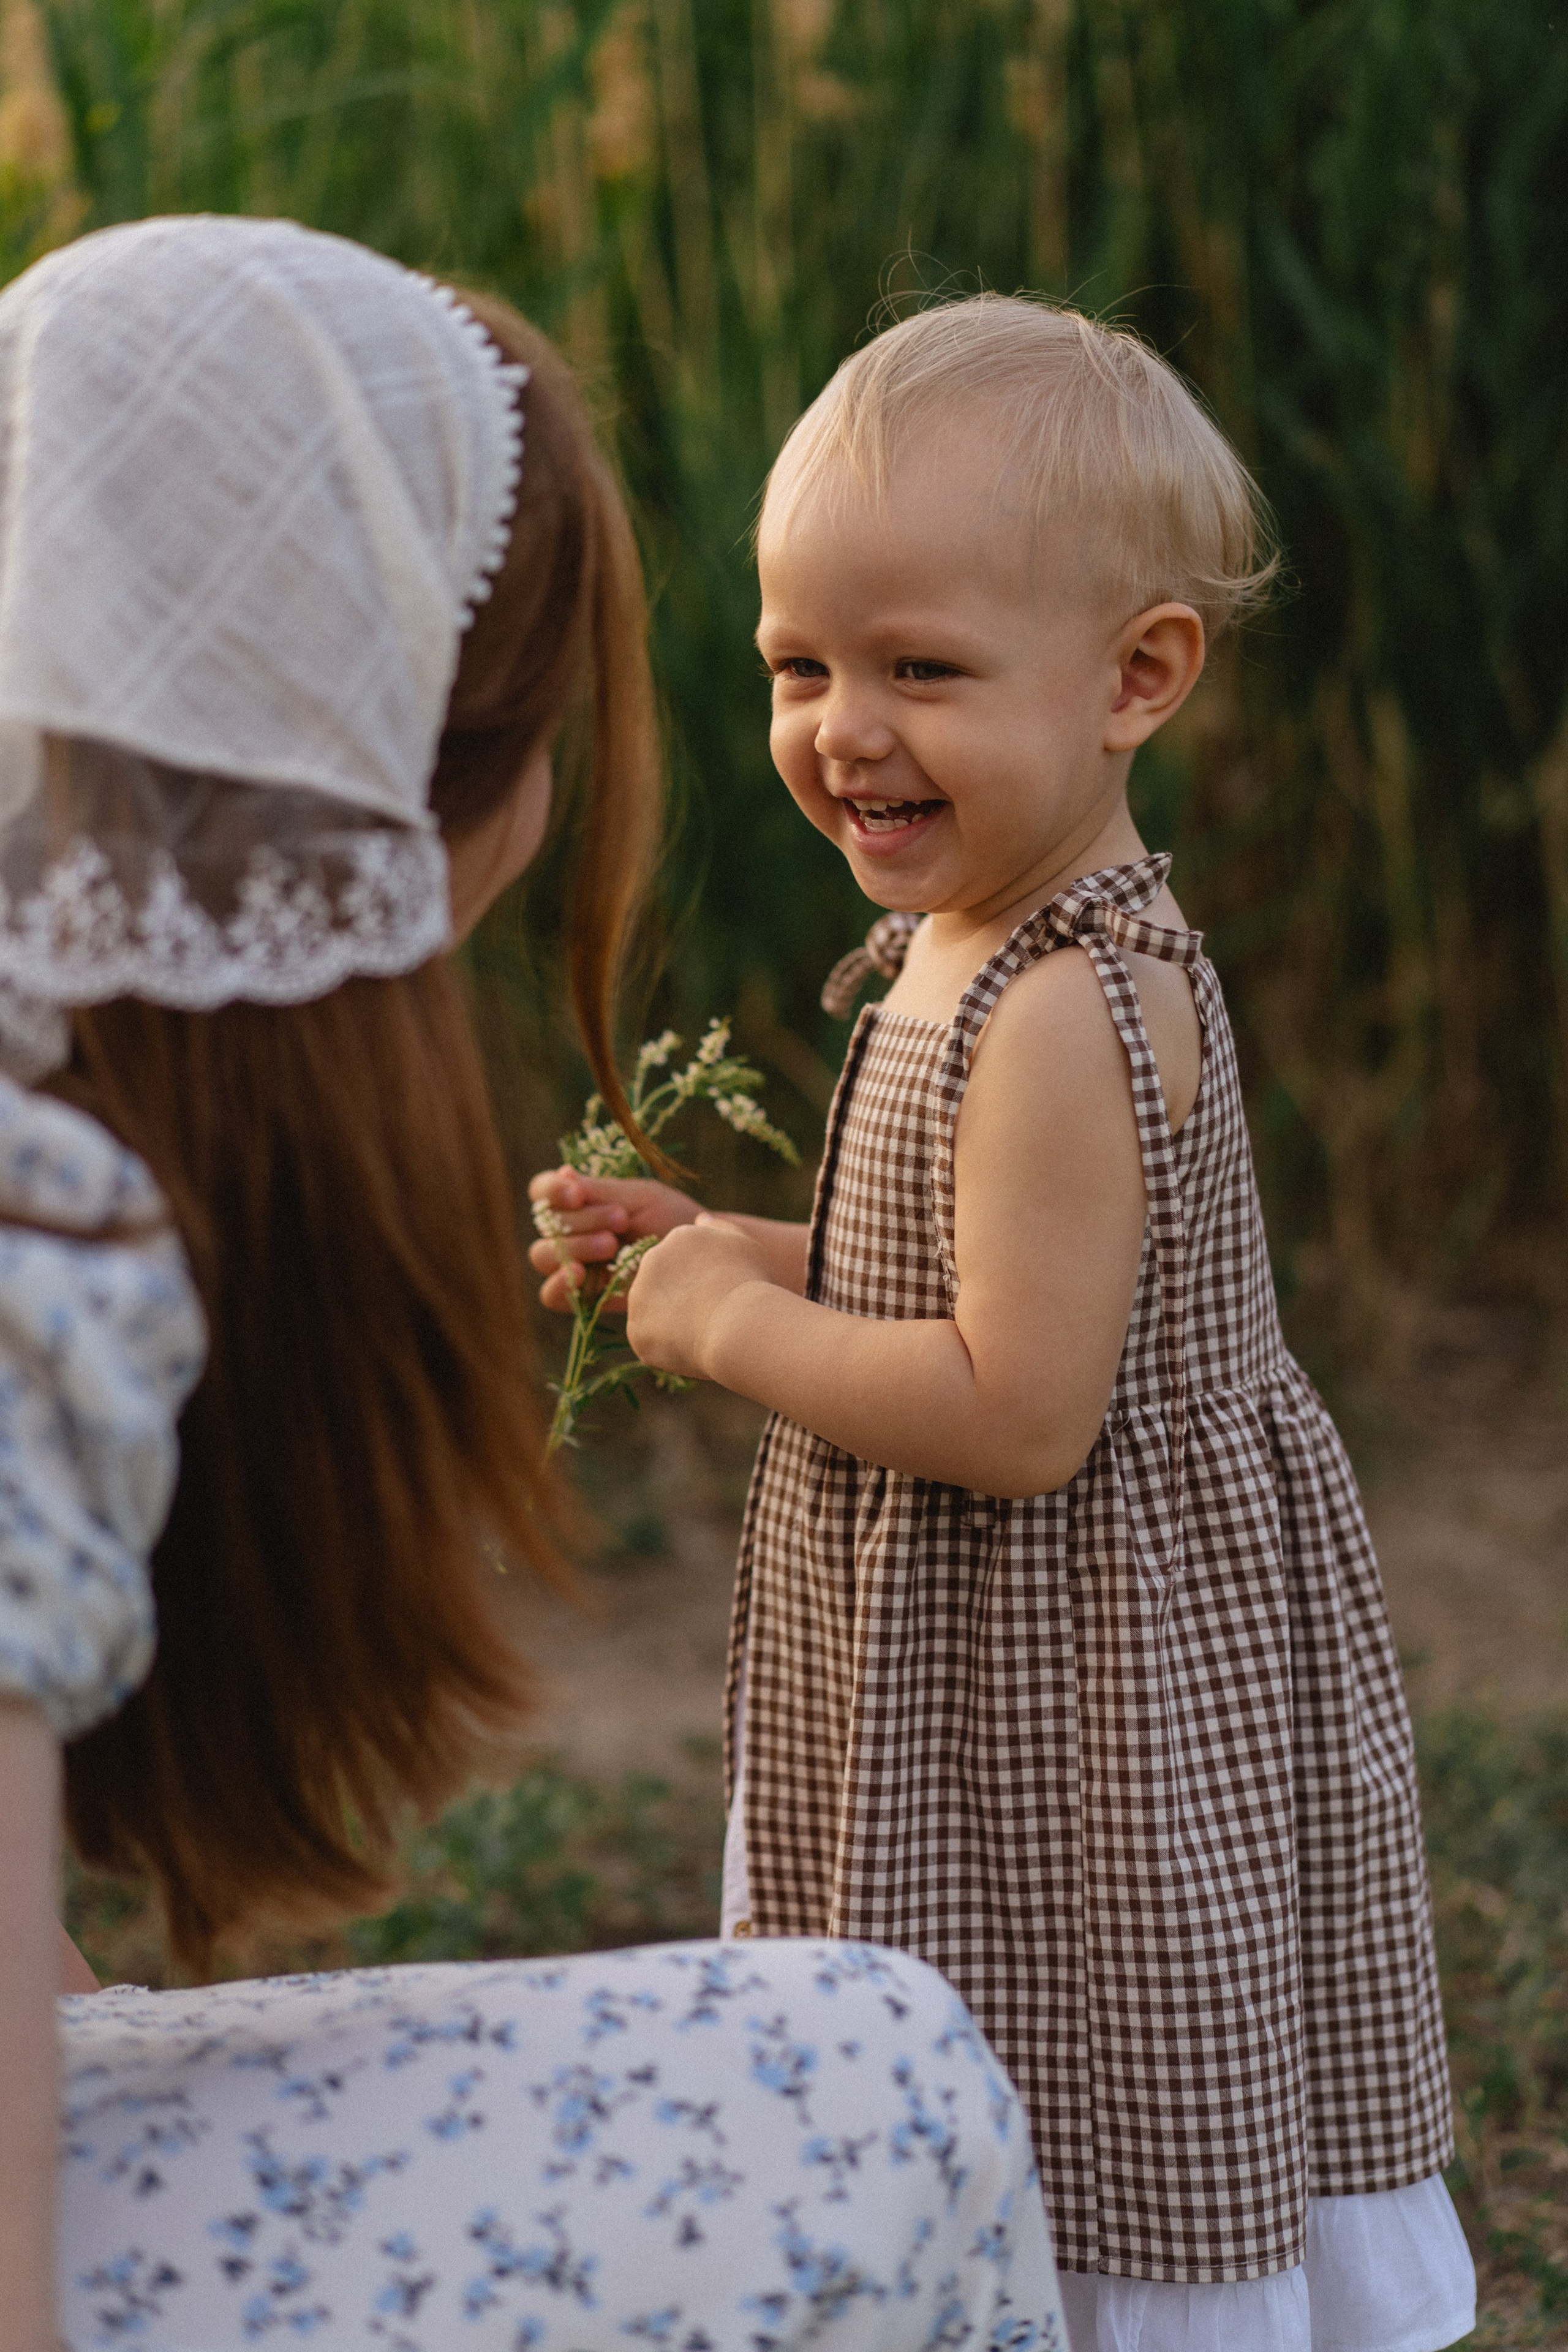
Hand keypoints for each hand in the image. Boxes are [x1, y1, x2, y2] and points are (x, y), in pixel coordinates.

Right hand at [526, 1171, 699, 1311]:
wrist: (699, 1258)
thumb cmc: (673, 1221)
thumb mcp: (641, 1199)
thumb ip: (601, 1190)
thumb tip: (564, 1172)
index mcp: (579, 1203)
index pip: (543, 1192)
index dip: (552, 1191)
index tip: (577, 1194)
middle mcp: (570, 1233)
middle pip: (546, 1225)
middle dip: (581, 1220)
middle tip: (620, 1220)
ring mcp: (572, 1265)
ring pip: (544, 1256)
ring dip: (574, 1247)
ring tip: (612, 1245)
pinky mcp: (583, 1297)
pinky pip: (551, 1295)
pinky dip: (560, 1283)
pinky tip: (580, 1274)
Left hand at [625, 1216, 772, 1380]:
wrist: (738, 1323)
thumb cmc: (748, 1282)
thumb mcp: (744, 1243)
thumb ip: (720, 1227)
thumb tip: (700, 1219)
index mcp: (677, 1238)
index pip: (684, 1260)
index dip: (704, 1280)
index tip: (721, 1291)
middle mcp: (650, 1261)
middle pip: (664, 1283)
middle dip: (683, 1298)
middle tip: (712, 1313)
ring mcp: (639, 1297)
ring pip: (654, 1312)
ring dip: (673, 1322)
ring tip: (703, 1331)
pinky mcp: (636, 1331)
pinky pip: (652, 1341)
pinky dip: (669, 1348)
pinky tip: (692, 1347)